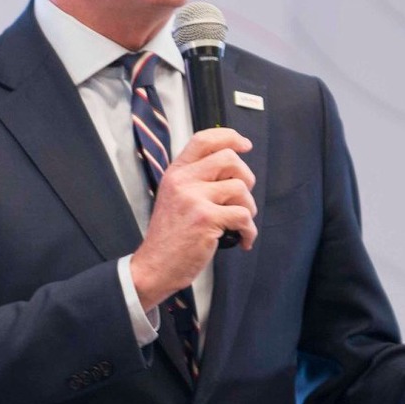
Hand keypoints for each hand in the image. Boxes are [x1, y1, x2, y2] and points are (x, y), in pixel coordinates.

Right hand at [128, 128, 255, 311]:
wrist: (155, 266)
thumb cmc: (169, 236)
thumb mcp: (174, 198)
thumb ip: (195, 179)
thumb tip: (231, 167)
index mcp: (175, 173)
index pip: (204, 139)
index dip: (229, 137)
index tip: (245, 144)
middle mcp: (183, 180)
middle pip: (229, 159)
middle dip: (246, 177)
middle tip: (242, 197)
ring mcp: (194, 199)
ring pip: (241, 188)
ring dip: (248, 208)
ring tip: (239, 223)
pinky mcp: (206, 219)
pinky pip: (243, 215)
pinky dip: (249, 231)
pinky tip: (242, 239)